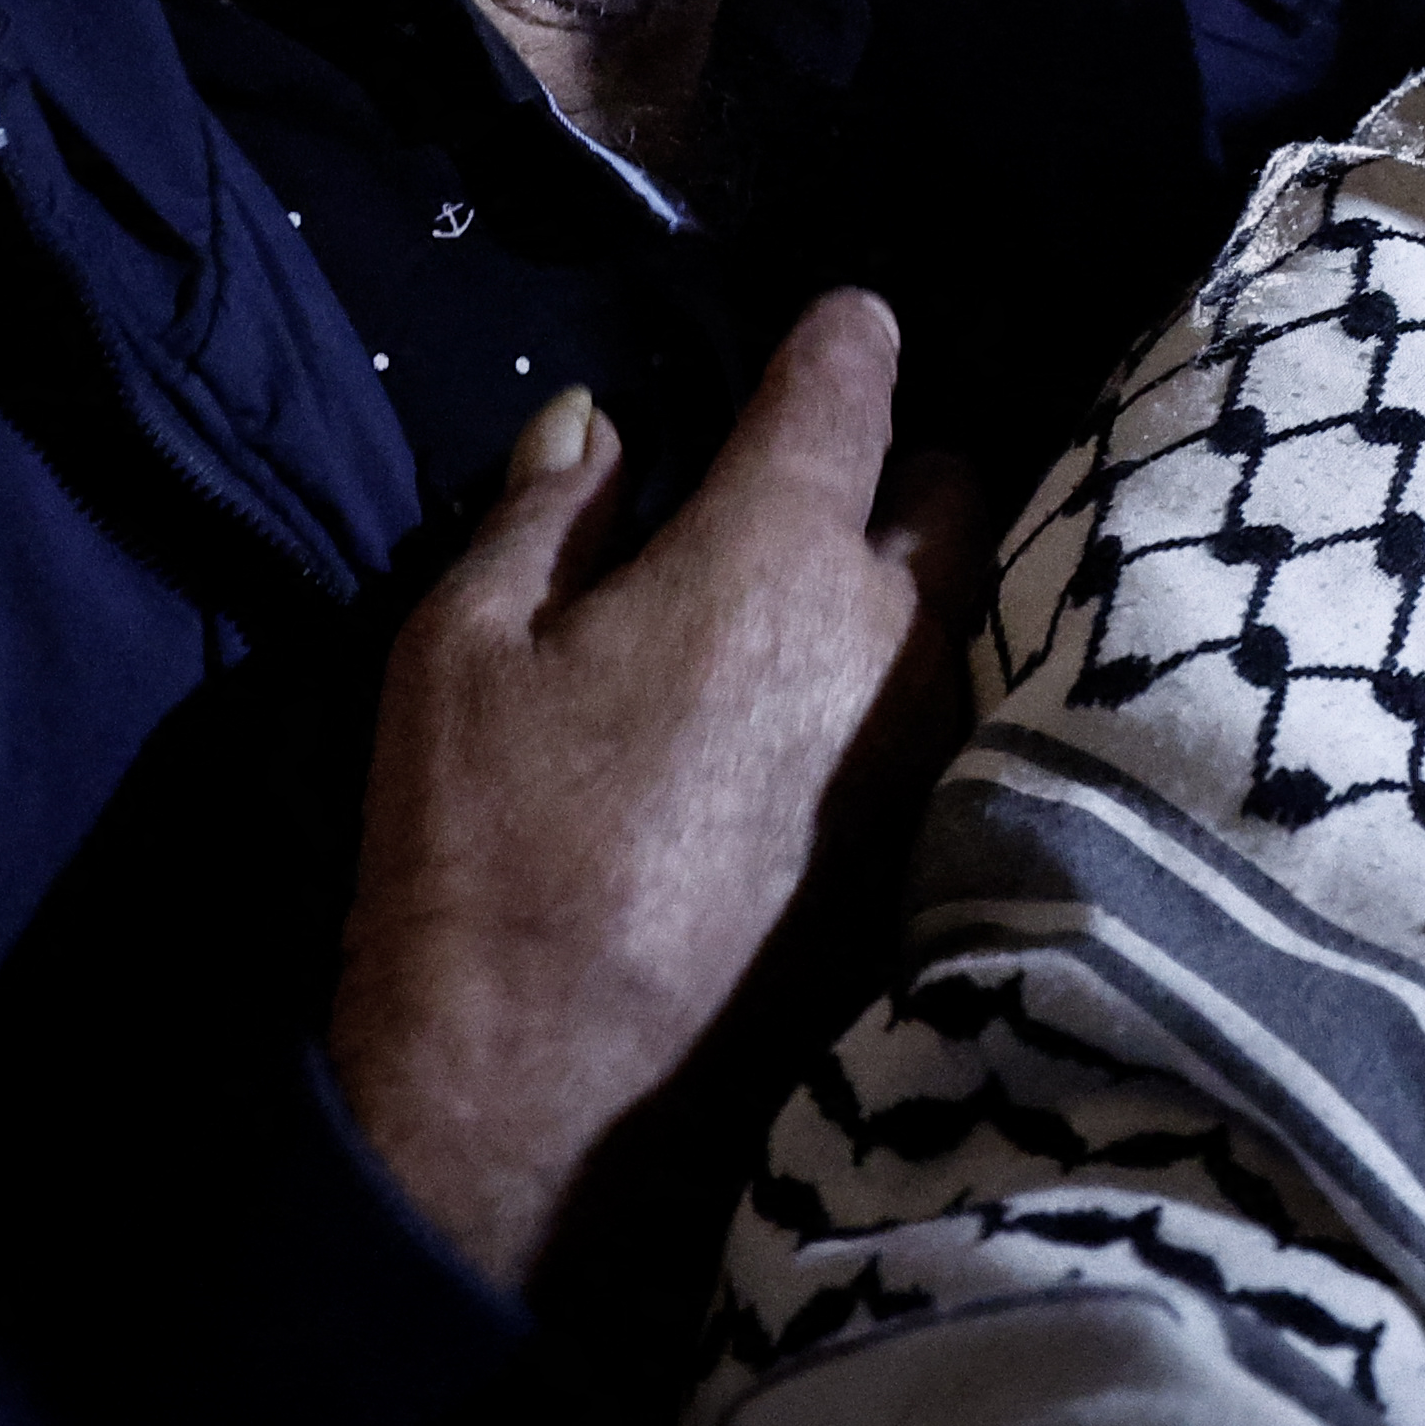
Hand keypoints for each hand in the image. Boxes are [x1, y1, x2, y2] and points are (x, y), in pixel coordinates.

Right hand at [328, 297, 986, 1291]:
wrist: (548, 1101)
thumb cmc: (485, 856)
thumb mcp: (458, 652)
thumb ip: (542, 513)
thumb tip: (597, 427)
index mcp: (774, 553)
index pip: (852, 385)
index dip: (843, 337)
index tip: (836, 324)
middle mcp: (889, 635)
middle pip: (956, 494)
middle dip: (905, 470)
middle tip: (826, 485)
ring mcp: (925, 752)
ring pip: (966, 616)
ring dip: (918, 593)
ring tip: (837, 606)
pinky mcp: (923, 853)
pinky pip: (950, 726)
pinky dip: (909, 700)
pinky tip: (837, 730)